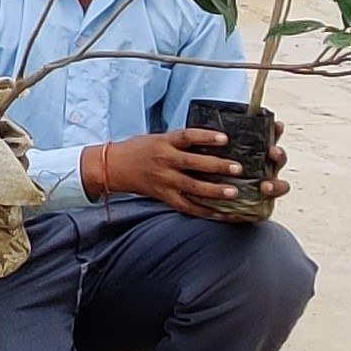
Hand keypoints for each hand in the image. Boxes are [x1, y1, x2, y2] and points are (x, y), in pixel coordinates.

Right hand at [94, 129, 285, 221]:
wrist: (113, 167)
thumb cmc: (139, 149)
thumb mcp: (158, 139)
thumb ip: (181, 142)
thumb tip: (214, 143)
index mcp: (163, 142)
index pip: (187, 136)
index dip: (206, 137)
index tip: (225, 138)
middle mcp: (164, 161)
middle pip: (192, 163)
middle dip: (216, 166)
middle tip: (237, 168)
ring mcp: (164, 181)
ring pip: (192, 188)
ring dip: (214, 191)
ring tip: (234, 193)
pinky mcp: (164, 196)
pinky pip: (187, 207)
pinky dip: (205, 211)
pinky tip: (222, 214)